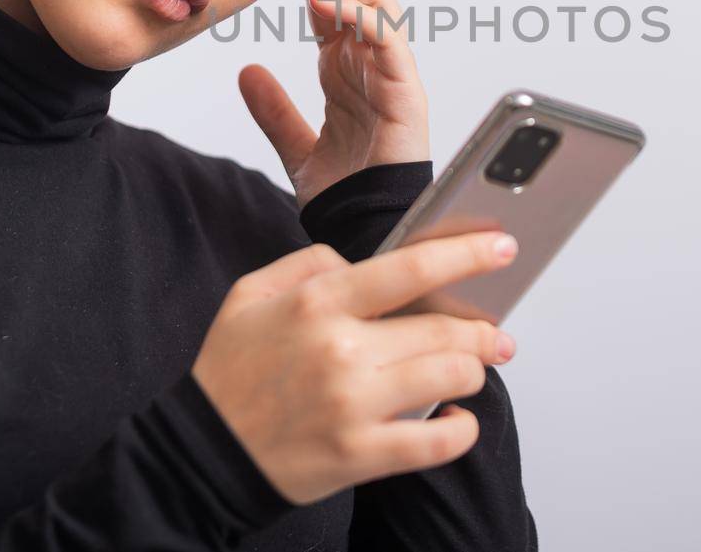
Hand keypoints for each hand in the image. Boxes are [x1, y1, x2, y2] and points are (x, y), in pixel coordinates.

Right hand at [189, 229, 520, 505]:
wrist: (200, 451)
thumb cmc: (228, 373)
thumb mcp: (250, 294)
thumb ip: (307, 263)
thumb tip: (357, 258)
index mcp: (317, 302)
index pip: (410, 268)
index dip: (465, 254)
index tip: (501, 246)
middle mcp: (340, 349)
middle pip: (443, 328)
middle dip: (485, 330)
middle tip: (498, 334)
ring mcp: (352, 404)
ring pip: (450, 377)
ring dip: (473, 372)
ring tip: (472, 372)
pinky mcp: (358, 454)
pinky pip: (435, 441)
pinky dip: (460, 430)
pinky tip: (457, 421)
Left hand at [239, 0, 429, 206]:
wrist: (371, 231)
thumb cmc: (349, 189)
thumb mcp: (297, 143)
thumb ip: (274, 108)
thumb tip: (246, 72)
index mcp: (347, 61)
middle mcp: (371, 56)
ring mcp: (391, 68)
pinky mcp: (405, 88)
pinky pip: (385, 36)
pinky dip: (355, 13)